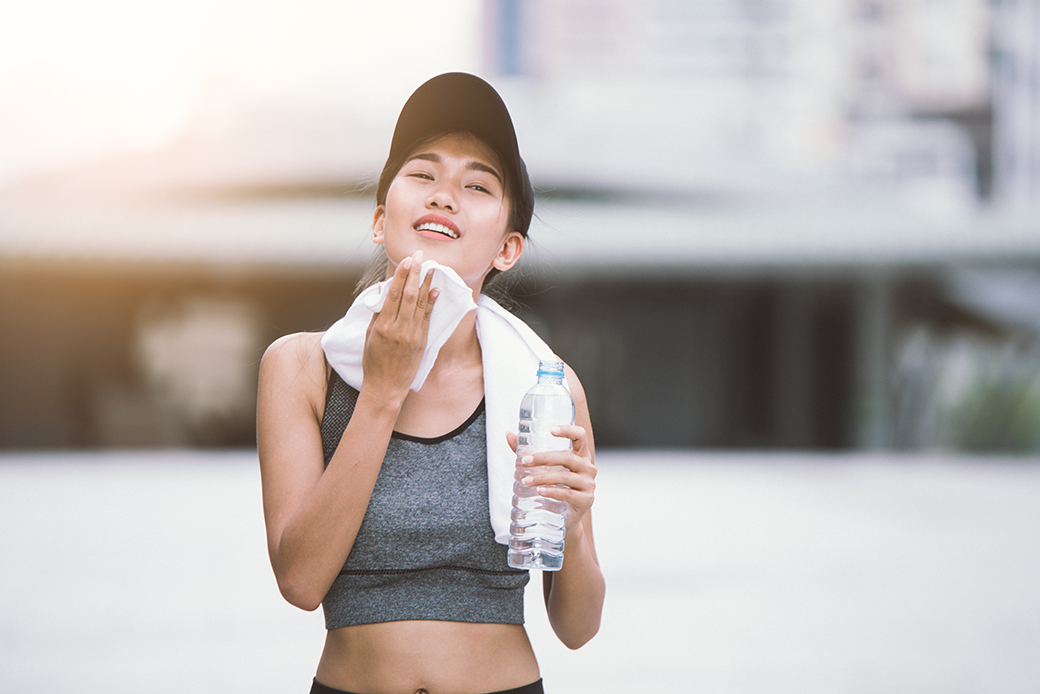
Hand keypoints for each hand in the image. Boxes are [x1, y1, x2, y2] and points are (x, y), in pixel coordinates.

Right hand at [361, 251, 437, 400]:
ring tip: (431, 267)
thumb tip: (382, 290)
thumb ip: (377, 312)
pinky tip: (435, 289)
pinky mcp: (422, 342)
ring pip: (420, 304)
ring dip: (426, 284)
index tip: (407, 260)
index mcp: (383, 326)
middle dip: (415, 273)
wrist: (386, 387)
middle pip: (409, 295)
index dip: (401, 275)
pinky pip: (427, 318)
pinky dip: (432, 302)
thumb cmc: (373, 362)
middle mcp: (399, 329)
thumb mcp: (369, 336)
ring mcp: (412, 336)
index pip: (394, 295)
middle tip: (421, 255)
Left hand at [506, 425, 596, 534]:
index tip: (550, 430)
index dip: (568, 430)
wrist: (566, 518)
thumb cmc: (555, 487)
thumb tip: (509, 435)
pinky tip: (540, 491)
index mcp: (580, 455)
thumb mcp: (544, 469)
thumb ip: (528, 452)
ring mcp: (588, 484)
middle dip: (544, 458)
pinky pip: (568, 493)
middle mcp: (587, 467)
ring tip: (526, 480)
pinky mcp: (586, 500)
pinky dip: (552, 491)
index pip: (580, 436)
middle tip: (525, 461)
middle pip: (567, 457)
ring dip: (543, 477)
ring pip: (565, 476)